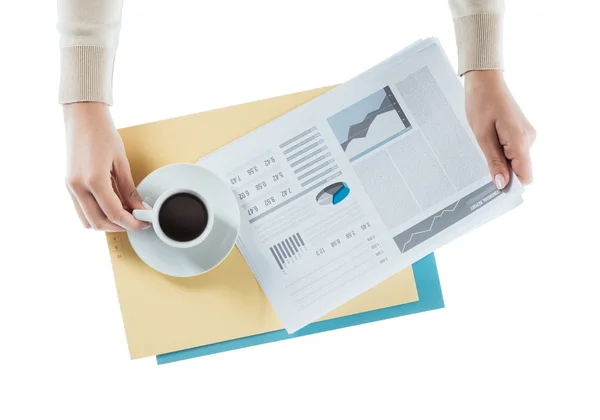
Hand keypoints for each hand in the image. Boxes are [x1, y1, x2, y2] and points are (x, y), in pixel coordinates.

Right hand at [64, 102, 148, 231]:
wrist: (83, 116)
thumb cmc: (103, 133)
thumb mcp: (121, 162)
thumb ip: (130, 190)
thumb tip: (140, 209)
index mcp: (94, 180)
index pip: (114, 214)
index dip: (132, 223)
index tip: (144, 223)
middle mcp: (78, 187)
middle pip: (99, 223)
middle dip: (119, 227)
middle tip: (136, 220)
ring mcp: (70, 187)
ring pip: (87, 220)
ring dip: (106, 223)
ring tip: (124, 213)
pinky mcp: (69, 185)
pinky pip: (81, 209)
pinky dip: (96, 213)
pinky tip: (111, 205)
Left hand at [465, 70, 535, 188]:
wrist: (485, 80)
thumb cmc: (481, 103)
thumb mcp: (482, 135)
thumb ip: (494, 161)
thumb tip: (501, 184)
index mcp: (521, 140)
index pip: (526, 175)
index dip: (511, 185)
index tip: (493, 188)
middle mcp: (529, 139)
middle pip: (520, 169)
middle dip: (502, 173)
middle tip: (480, 166)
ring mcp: (526, 135)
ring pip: (515, 160)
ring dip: (499, 161)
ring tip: (482, 148)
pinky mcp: (520, 132)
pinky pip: (513, 151)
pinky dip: (501, 152)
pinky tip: (488, 143)